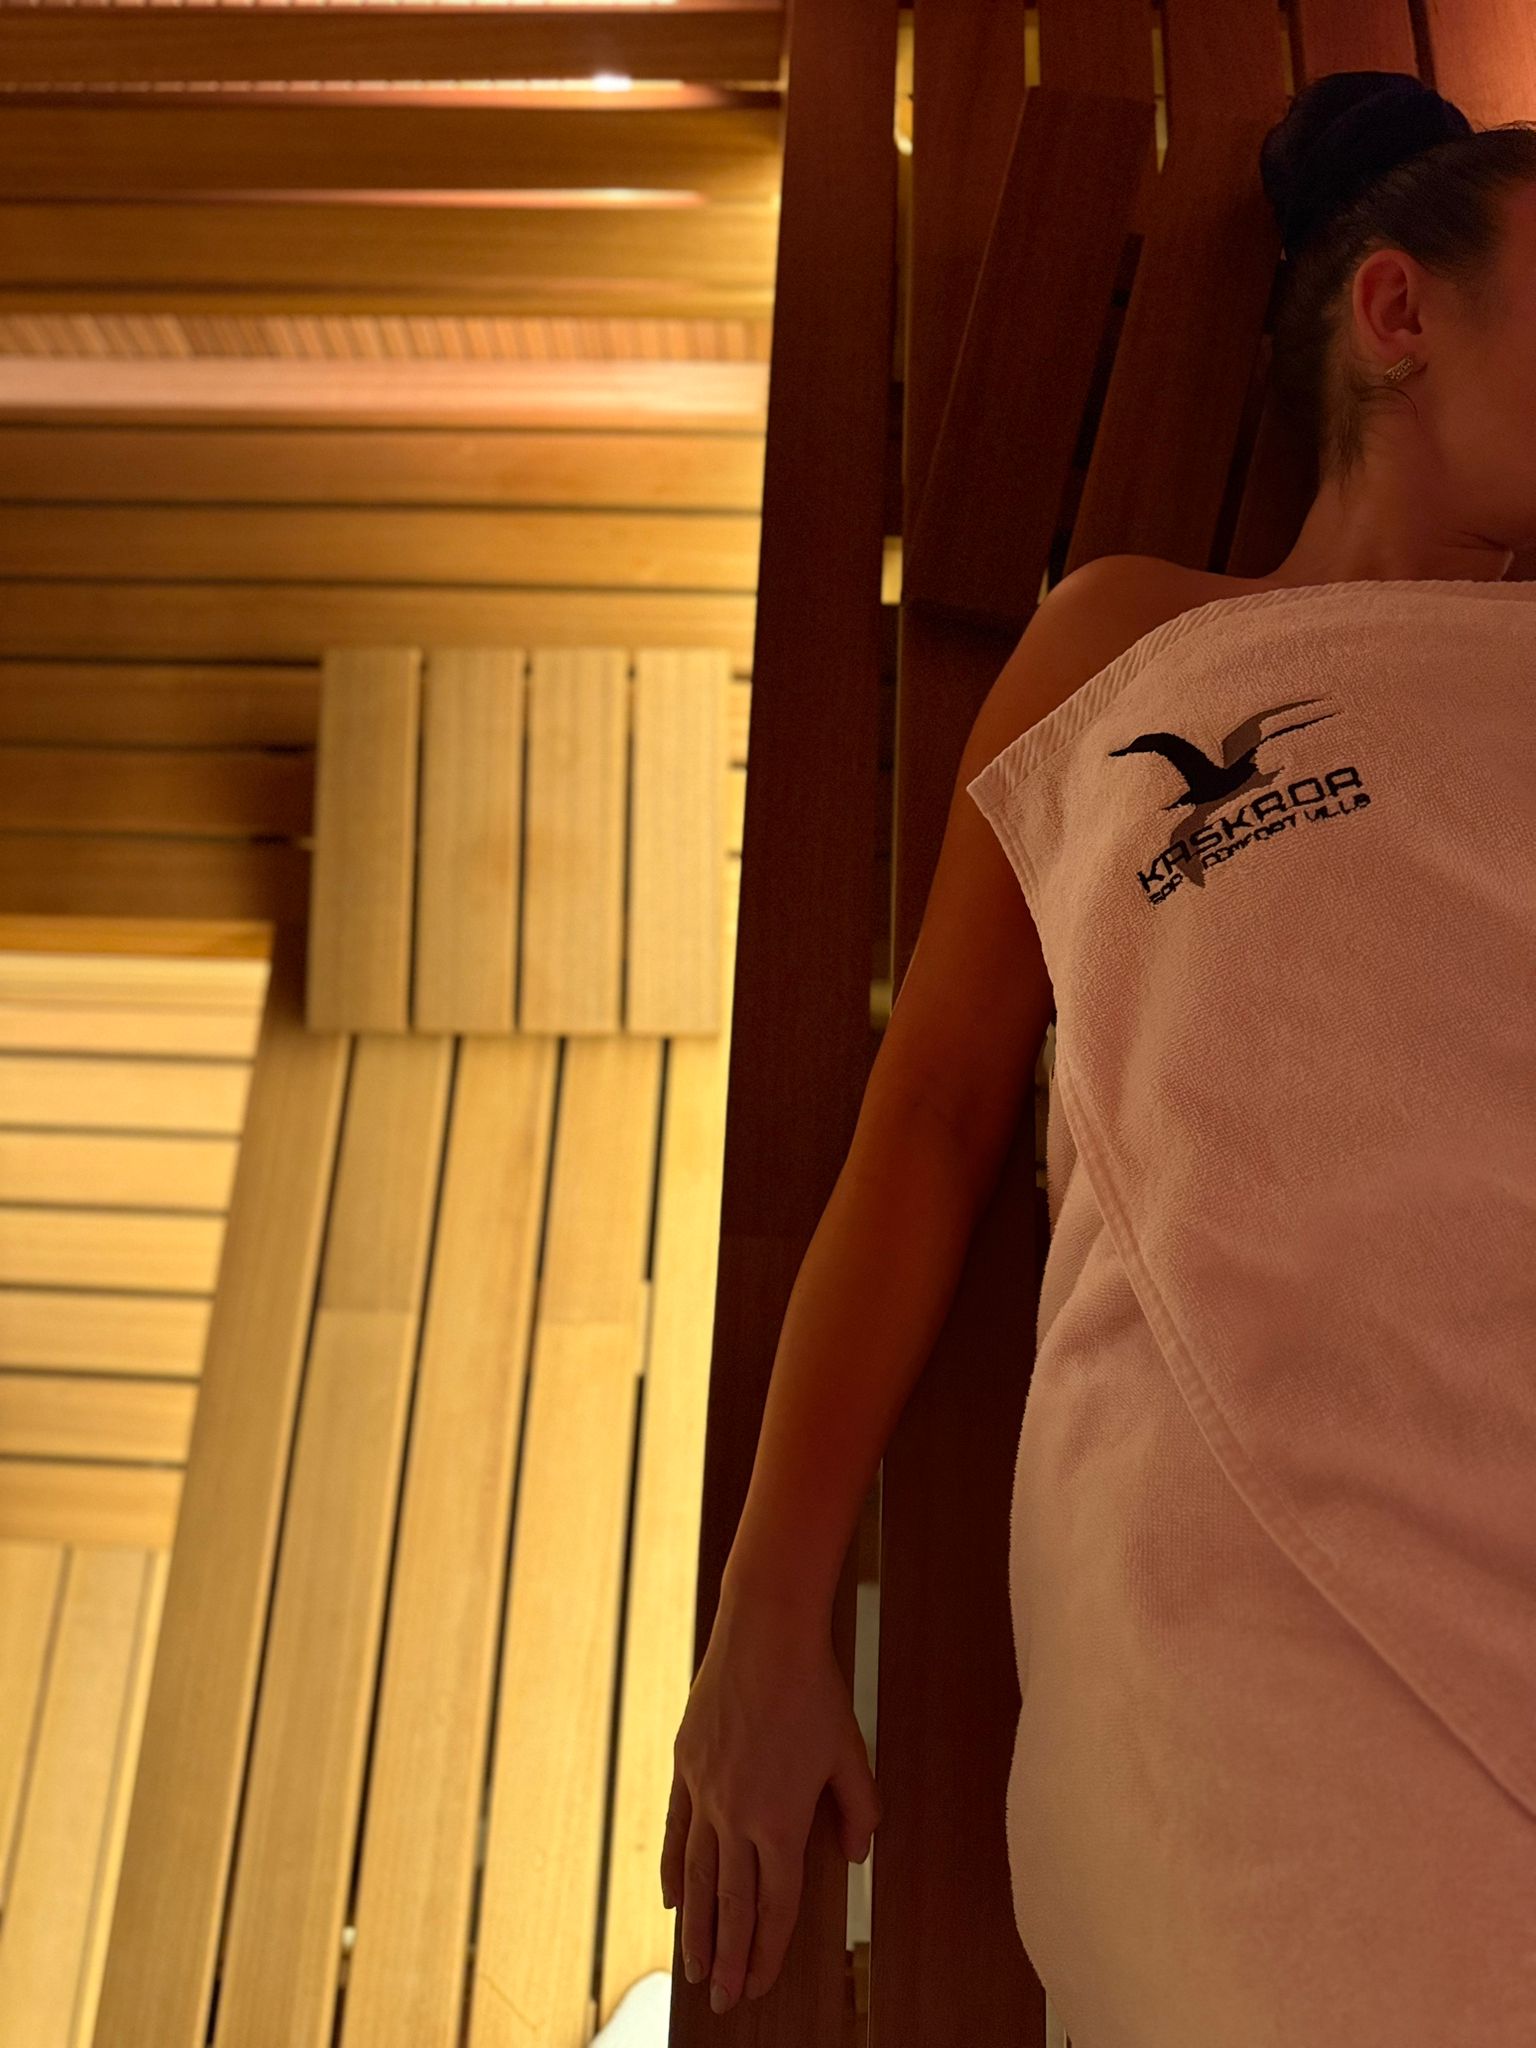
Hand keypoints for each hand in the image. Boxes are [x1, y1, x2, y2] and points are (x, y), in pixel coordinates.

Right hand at [660, 1607, 878, 2014]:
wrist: (765, 1632)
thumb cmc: (815, 1689)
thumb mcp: (850, 1753)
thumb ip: (858, 1810)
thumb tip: (857, 1855)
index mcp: (780, 1821)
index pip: (775, 1905)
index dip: (769, 1951)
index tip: (761, 1985)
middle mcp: (737, 1816)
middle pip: (732, 1904)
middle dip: (729, 1958)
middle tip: (721, 2001)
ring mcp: (705, 1792)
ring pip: (697, 1878)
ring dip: (697, 1929)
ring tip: (693, 1969)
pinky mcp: (685, 1767)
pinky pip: (676, 1832)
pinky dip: (673, 1871)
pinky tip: (672, 1902)